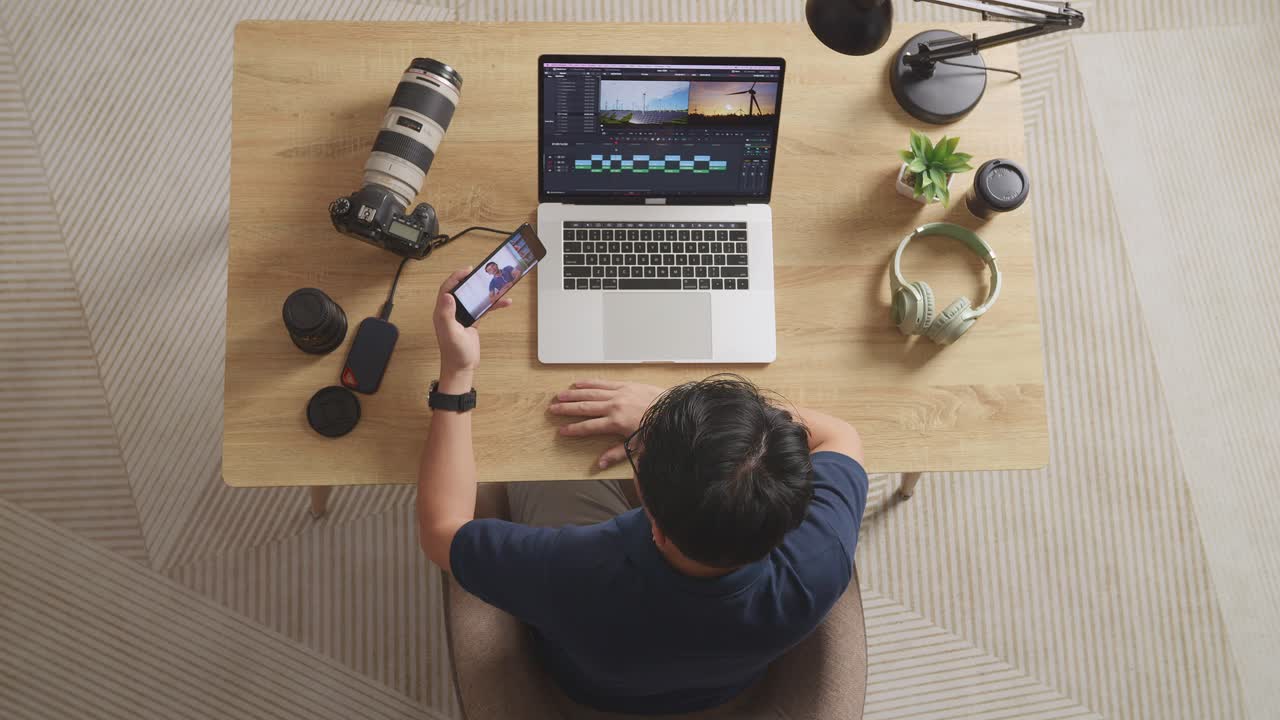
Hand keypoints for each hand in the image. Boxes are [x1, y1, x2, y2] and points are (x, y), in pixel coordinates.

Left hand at [434, 267, 512, 377]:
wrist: (462, 368)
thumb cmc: (454, 353)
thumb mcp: (451, 333)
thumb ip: (448, 314)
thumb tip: (448, 295)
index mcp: (443, 312)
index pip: (447, 289)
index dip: (456, 277)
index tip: (467, 270)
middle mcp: (451, 312)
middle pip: (461, 290)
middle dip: (472, 281)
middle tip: (483, 273)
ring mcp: (462, 316)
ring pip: (473, 298)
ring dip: (485, 292)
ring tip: (497, 284)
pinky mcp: (471, 322)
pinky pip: (482, 309)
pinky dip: (493, 305)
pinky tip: (504, 302)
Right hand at [548, 380, 664, 467]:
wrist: (673, 410)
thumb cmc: (657, 429)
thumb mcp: (638, 447)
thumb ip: (617, 453)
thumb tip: (600, 464)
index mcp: (616, 423)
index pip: (589, 427)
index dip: (573, 429)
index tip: (561, 430)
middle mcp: (614, 407)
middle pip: (585, 408)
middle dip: (567, 409)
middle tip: (553, 409)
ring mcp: (619, 394)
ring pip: (591, 393)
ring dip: (574, 394)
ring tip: (560, 395)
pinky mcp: (625, 385)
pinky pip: (603, 383)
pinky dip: (590, 383)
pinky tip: (579, 383)